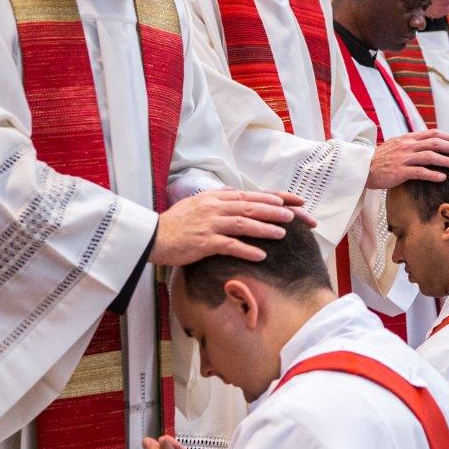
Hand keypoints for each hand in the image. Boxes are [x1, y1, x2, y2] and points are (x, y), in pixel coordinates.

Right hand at [149, 189, 313, 266]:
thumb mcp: (198, 203)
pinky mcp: (204, 242)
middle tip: (295, 216)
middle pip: (251, 207)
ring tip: (283, 234)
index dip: (274, 198)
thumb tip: (236, 192)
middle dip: (275, 211)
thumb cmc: (176, 222)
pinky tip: (260, 255)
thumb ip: (218, 197)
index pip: (251, 195)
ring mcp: (210, 224)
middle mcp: (216, 207)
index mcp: (217, 198)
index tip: (294, 201)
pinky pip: (228, 245)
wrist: (153, 236)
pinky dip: (246, 250)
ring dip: (264, 228)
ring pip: (243, 224)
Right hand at [366, 130, 448, 188]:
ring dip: (447, 160)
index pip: (433, 133)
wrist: (363, 168)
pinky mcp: (399, 171)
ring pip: (430, 156)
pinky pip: (419, 172)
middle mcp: (408, 145)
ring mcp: (404, 158)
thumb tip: (429, 143)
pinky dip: (432, 174)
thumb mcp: (397, 145)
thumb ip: (413, 143)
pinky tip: (443, 178)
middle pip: (435, 143)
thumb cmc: (382, 159)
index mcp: (409, 138)